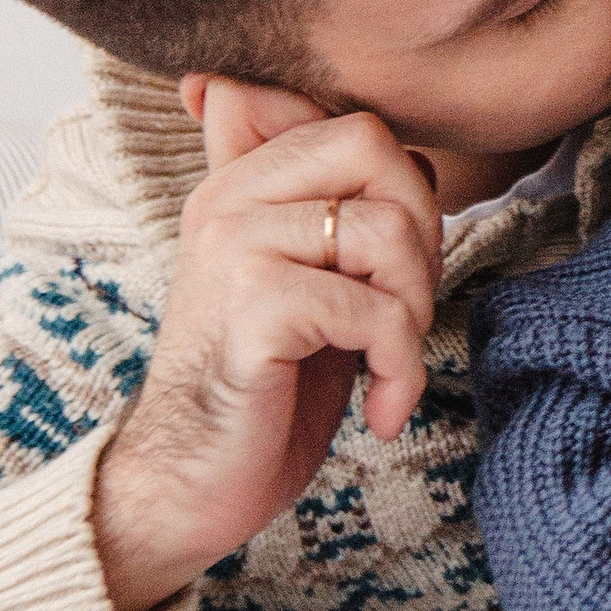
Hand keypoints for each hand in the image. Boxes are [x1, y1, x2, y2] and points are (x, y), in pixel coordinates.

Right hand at [90, 78, 444, 610]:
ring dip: (414, 312)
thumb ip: (339, 216)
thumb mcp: (309, 285)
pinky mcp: (255, 307)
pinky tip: (380, 410)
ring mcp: (236, 247)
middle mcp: (229, 200)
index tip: (386, 270)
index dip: (407, 188)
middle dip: (423, 231)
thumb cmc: (263, 389)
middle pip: (375, 147)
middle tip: (402, 311)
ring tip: (387, 363)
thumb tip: (417, 157)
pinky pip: (376, 311)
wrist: (187, 486)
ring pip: (388, 230)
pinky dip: (400, 368)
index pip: (356, 124)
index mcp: (241, 184)